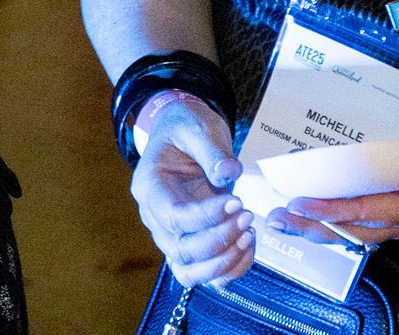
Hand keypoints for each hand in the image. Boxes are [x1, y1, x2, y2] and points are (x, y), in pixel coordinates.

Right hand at [131, 94, 253, 286]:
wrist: (183, 134)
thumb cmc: (186, 128)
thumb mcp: (196, 126)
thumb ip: (211, 149)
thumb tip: (227, 173)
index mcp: (149, 186)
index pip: (174, 216)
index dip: (207, 216)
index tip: (237, 201)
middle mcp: (154, 216)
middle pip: (181, 249)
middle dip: (219, 239)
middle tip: (248, 215)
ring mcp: (170, 234)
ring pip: (189, 270)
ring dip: (223, 262)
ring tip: (249, 236)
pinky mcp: (189, 242)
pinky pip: (204, 273)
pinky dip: (229, 270)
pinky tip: (249, 245)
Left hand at [273, 99, 398, 245]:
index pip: (377, 210)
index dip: (339, 210)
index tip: (304, 203)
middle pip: (360, 231)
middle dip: (316, 227)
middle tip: (275, 217)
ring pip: (363, 232)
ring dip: (324, 228)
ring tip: (286, 220)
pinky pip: (374, 226)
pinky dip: (345, 224)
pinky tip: (322, 219)